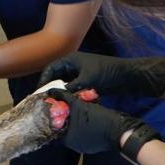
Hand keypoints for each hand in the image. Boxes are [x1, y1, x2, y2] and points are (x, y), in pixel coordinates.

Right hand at [39, 52, 164, 97]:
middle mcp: (73, 66)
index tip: (39, 92)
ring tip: (55, 104)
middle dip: (51, 88)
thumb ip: (70, 87)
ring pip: (64, 85)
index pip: (51, 68)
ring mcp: (79, 74)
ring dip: (61, 93)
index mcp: (71, 60)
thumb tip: (56, 96)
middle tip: (45, 100)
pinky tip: (68, 104)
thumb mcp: (87, 79)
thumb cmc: (106, 71)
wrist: (126, 76)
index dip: (44, 79)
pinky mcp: (86, 82)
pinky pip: (73, 89)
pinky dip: (70, 96)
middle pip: (56, 77)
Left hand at [45, 87, 142, 153]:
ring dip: (79, 120)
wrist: (120, 129)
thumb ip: (65, 98)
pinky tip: (91, 116)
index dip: (58, 115)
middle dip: (70, 116)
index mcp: (68, 140)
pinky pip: (87, 133)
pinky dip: (87, 125)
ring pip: (78, 130)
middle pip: (68, 128)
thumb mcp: (80, 106)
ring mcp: (86, 146)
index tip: (61, 106)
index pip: (57, 127)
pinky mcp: (95, 145)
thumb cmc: (98, 119)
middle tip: (73, 105)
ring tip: (83, 109)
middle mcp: (75, 146)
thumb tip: (52, 91)